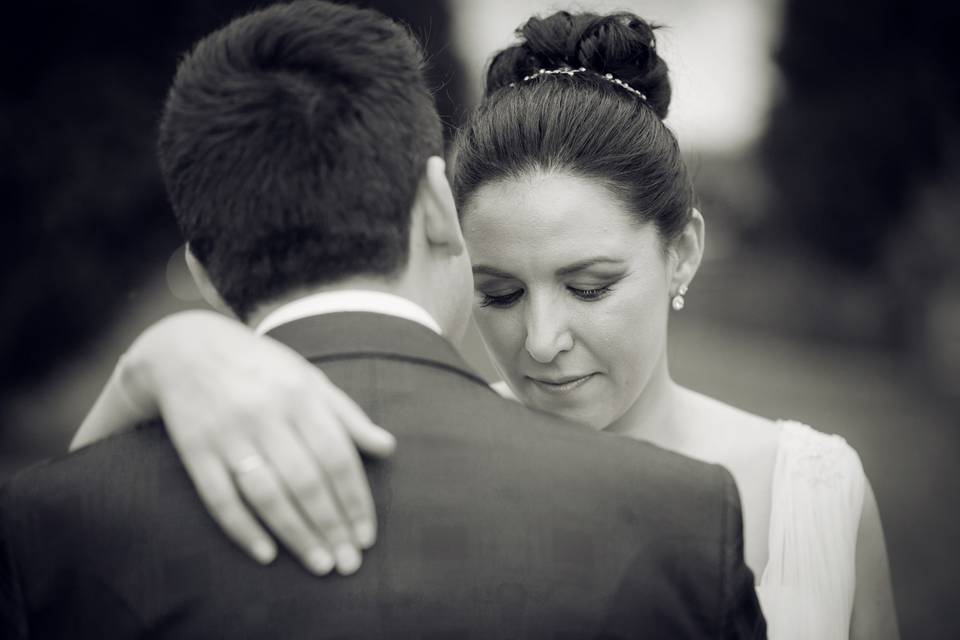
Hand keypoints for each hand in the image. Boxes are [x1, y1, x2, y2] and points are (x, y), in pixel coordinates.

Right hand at [115, 311, 395, 574]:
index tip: (367, 536)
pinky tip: (267, 555)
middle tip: (349, 564)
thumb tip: (388, 448)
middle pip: (306, 481)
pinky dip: (243, 529)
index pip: (337, 457)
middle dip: (332, 526)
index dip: (355, 500)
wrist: (185, 348)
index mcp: (300, 395)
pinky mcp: (194, 450)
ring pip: (267, 494)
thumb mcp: (308, 378)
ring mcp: (228, 433)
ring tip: (320, 565)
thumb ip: (347, 415)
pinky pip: (219, 497)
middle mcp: (266, 414)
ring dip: (297, 534)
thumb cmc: (261, 368)